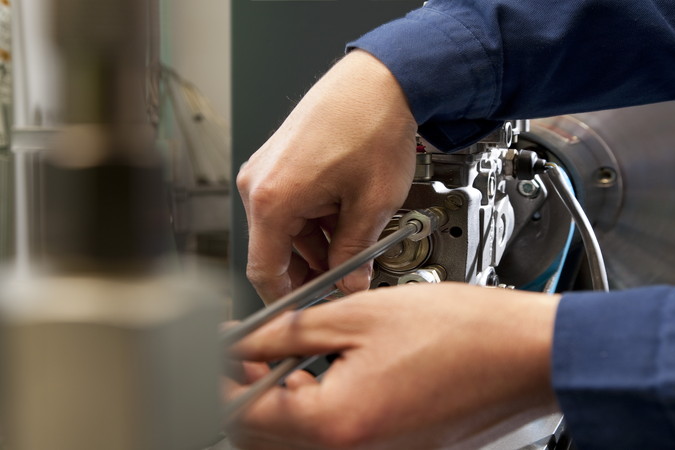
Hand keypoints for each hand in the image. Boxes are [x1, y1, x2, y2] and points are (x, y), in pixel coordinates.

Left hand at [223, 283, 560, 448]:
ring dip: (279, 401)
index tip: (217, 348)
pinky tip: (326, 374)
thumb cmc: (463, 332)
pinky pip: (336, 441)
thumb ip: (289, 330)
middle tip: (246, 350)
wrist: (525, 354)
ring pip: (297, 441)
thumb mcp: (360, 313)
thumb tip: (243, 338)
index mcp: (334, 424)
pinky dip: (318, 411)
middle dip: (243, 390)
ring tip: (286, 355)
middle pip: (263, 435)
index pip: (242, 409)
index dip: (219, 374)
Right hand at [236, 50, 417, 301]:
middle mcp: (259, 183)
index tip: (307, 309)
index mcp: (272, 199)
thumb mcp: (371, 205)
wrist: (379, 81)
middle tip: (347, 276)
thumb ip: (356, 254)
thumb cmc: (372, 126)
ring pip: (286, 228)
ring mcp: (265, 169)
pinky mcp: (278, 160)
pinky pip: (289, 204)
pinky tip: (346, 214)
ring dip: (318, 242)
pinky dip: (316, 218)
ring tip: (356, 237)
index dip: (287, 299)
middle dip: (312, 268)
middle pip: (275, 250)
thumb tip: (351, 282)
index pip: (264, 271)